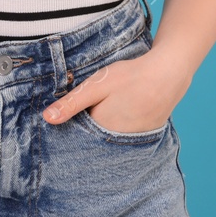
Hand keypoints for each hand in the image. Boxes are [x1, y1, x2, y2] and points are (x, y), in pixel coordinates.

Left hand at [43, 47, 192, 134]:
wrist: (168, 74)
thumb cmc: (130, 77)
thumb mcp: (96, 85)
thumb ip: (72, 103)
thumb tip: (47, 119)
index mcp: (101, 131)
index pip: (78, 135)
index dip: (73, 123)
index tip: (74, 112)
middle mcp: (117, 143)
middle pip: (95, 138)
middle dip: (89, 127)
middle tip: (96, 105)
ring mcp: (133, 141)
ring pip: (110, 137)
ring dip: (106, 127)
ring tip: (112, 107)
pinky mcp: (146, 136)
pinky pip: (126, 136)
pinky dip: (122, 126)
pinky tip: (125, 110)